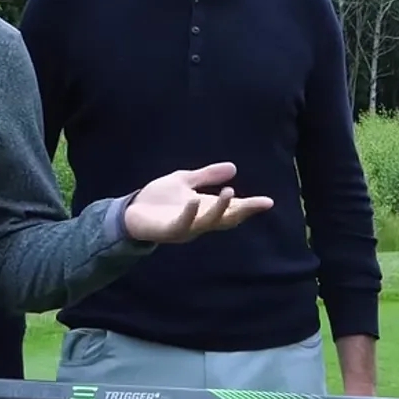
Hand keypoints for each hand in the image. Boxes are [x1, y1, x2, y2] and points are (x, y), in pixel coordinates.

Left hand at [124, 162, 273, 242]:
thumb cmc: (158, 199)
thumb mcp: (185, 181)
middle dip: (243, 211)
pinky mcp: (168, 231)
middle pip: (227, 218)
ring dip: (220, 209)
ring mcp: (185, 227)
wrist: (130, 212)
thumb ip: (207, 176)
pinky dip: (189, 213)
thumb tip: (233, 168)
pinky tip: (194, 200)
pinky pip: (182, 224)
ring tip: (229, 192)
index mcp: (206, 209)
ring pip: (208, 222)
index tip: (268, 202)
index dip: (250, 206)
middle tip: (259, 202)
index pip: (233, 209)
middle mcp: (200, 221)